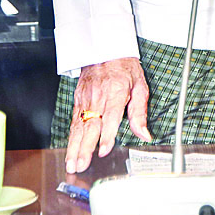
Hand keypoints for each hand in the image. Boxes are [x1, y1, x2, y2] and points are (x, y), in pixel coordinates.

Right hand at [65, 57, 150, 172]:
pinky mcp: (78, 100)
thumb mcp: (140, 85)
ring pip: (78, 126)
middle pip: (91, 124)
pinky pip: (74, 121)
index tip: (103, 150)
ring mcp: (86, 98)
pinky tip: (69, 151)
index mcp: (116, 91)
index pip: (110, 117)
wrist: (105, 48)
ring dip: (74, 147)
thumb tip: (144, 134)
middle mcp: (99, 96)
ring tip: (71, 164)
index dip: (107, 135)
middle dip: (85, 147)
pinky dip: (70, 137)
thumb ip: (140, 112)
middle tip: (81, 165)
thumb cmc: (125, 67)